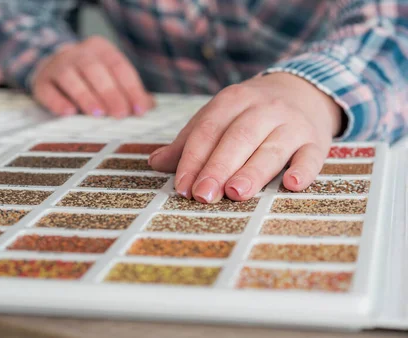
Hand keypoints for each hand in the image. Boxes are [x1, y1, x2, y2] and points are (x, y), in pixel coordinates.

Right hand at [31, 36, 153, 117]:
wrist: (52, 68)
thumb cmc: (89, 77)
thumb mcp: (110, 76)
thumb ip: (128, 91)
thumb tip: (149, 107)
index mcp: (100, 49)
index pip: (119, 66)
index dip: (131, 88)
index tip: (140, 109)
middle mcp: (78, 53)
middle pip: (95, 70)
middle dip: (110, 93)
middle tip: (120, 114)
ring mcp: (57, 66)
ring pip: (71, 78)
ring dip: (85, 96)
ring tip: (97, 114)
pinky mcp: (41, 81)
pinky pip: (48, 90)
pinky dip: (58, 101)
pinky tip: (68, 112)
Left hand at [149, 73, 342, 202]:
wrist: (303, 91)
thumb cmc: (250, 113)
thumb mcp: (218, 117)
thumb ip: (189, 141)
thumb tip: (154, 162)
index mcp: (232, 101)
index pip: (208, 130)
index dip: (193, 159)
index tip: (182, 187)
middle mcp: (263, 109)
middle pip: (238, 138)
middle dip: (218, 168)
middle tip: (204, 195)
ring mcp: (292, 124)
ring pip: (271, 149)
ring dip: (253, 171)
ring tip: (236, 193)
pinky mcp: (317, 141)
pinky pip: (312, 156)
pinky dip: (304, 170)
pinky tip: (292, 185)